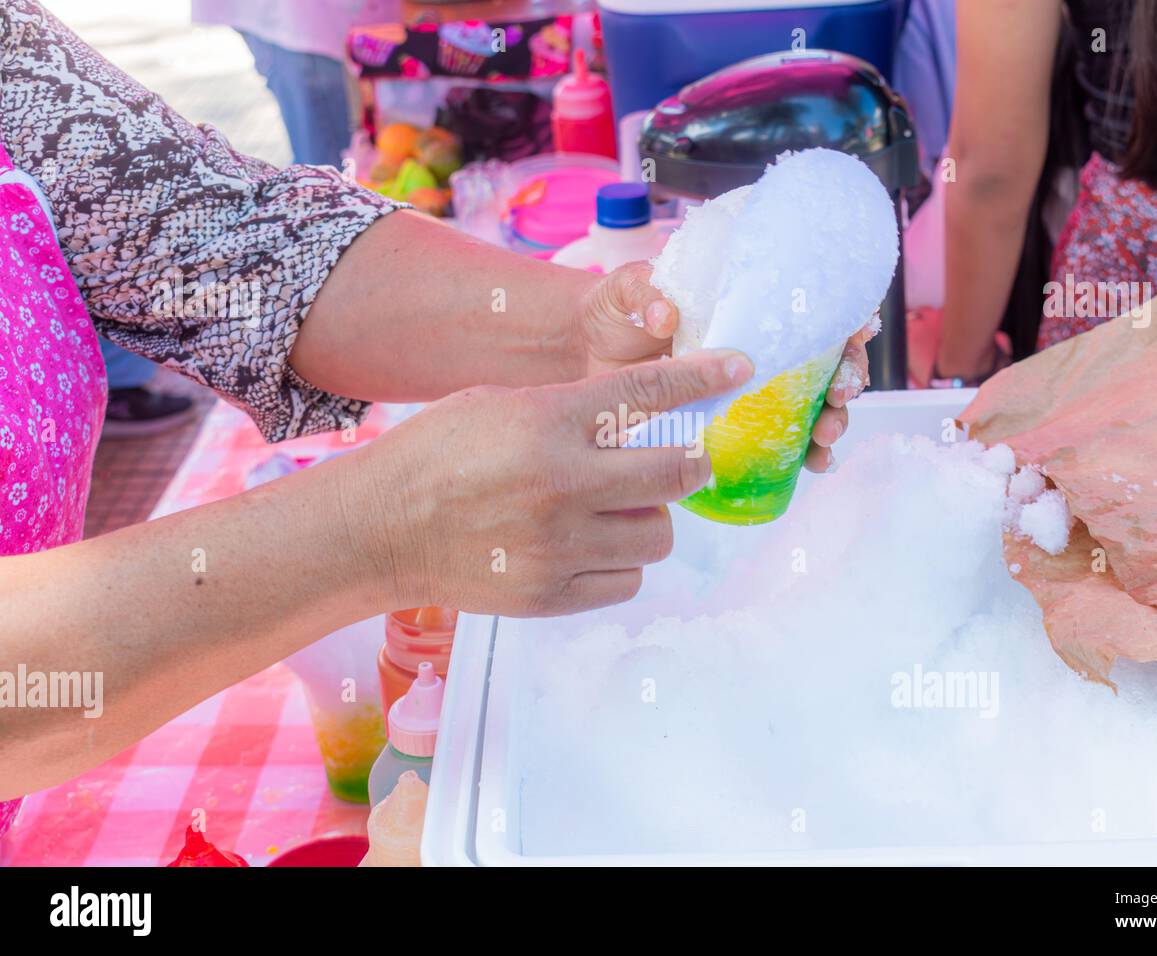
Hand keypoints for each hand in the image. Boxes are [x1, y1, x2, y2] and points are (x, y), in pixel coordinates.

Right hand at [345, 348, 753, 616]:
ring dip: (650, 519)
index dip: (705, 377)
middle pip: (679, 473)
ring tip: (615, 511)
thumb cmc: (435, 456)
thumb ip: (571, 410)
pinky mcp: (552, 594)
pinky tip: (589, 547)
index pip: (649, 393)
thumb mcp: (498, 404)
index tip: (739, 370)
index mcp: (548, 421)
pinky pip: (627, 580)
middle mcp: (563, 482)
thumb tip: (639, 416)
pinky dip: (620, 563)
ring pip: (660, 535)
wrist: (377, 531)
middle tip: (682, 461)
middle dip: (692, 462)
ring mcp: (559, 545)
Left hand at [576, 262, 872, 472]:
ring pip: (815, 403)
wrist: (587, 360)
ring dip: (831, 422)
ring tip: (823, 439)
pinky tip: (811, 465)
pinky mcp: (736, 424)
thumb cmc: (613, 315)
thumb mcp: (623, 291)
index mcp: (748, 302)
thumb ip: (643, 292)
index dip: (846, 315)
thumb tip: (666, 316)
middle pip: (828, 358)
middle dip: (846, 378)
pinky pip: (784, 441)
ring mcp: (753, 387)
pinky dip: (805, 454)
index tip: (857, 331)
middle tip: (838, 397)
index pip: (814, 303)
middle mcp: (761, 344)